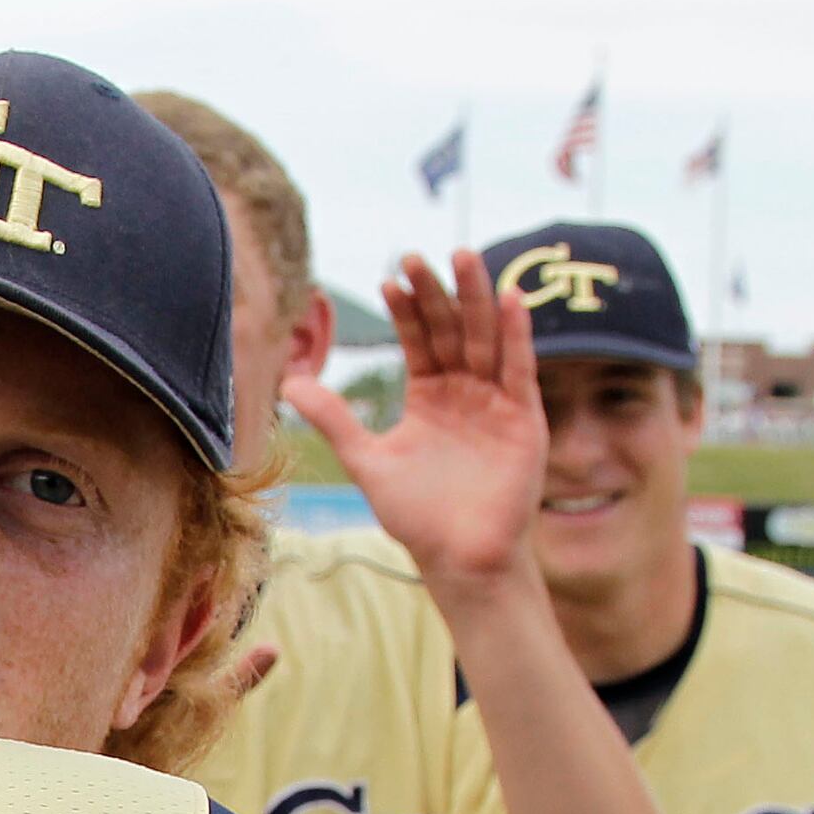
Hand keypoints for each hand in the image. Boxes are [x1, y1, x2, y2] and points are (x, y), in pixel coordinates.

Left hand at [280, 249, 548, 589]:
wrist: (459, 558)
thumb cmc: (416, 517)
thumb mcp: (368, 461)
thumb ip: (335, 419)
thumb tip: (289, 383)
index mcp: (430, 396)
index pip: (419, 340)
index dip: (407, 309)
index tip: (389, 277)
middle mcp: (465, 392)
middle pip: (452, 330)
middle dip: (437, 292)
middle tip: (420, 255)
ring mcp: (497, 402)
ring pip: (485, 339)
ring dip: (477, 297)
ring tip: (464, 256)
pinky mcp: (525, 419)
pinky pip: (520, 368)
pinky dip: (516, 334)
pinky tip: (509, 299)